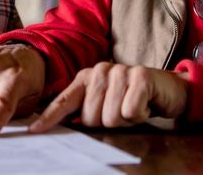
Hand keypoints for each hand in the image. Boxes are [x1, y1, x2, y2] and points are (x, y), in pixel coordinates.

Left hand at [29, 62, 188, 132]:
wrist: (168, 89)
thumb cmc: (132, 98)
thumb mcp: (105, 103)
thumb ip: (85, 110)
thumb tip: (63, 126)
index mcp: (86, 78)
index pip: (64, 101)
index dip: (49, 118)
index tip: (34, 131)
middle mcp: (100, 71)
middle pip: (91, 117)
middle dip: (107, 122)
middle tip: (121, 111)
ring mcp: (120, 72)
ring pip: (111, 116)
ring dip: (126, 120)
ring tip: (133, 106)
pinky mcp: (140, 76)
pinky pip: (131, 111)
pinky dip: (140, 114)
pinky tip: (144, 103)